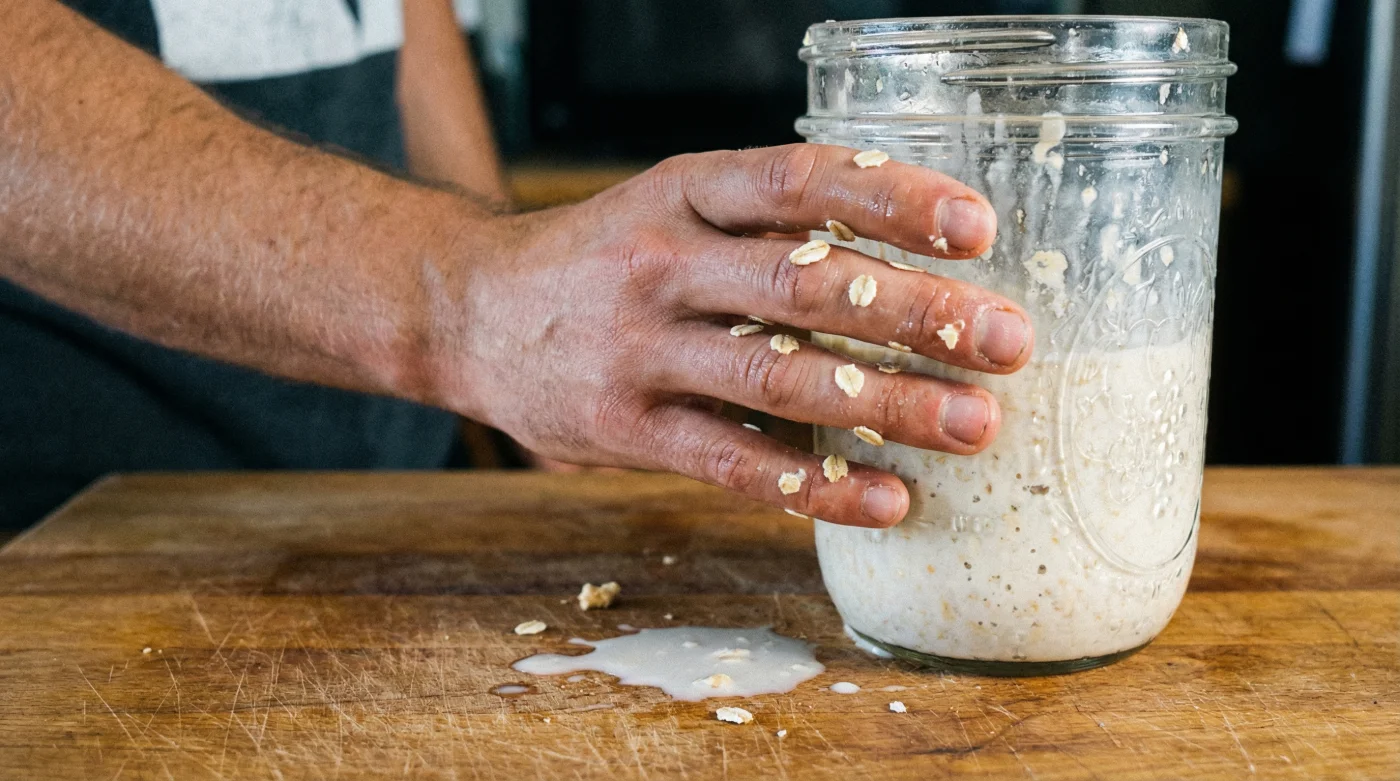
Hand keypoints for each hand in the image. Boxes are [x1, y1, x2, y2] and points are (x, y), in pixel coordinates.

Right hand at [433, 144, 1031, 527]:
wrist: (468, 310)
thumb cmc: (600, 258)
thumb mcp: (668, 206)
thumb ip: (764, 224)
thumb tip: (910, 256)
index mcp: (682, 191)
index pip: (799, 180)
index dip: (892, 198)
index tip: (977, 229)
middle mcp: (661, 263)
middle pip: (806, 284)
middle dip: (918, 315)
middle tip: (1008, 341)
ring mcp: (638, 351)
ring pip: (780, 379)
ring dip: (890, 405)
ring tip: (977, 425)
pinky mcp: (624, 430)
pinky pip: (733, 463)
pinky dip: (816, 486)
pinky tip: (888, 499)